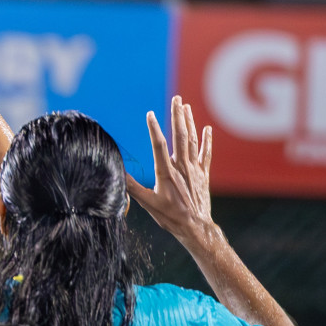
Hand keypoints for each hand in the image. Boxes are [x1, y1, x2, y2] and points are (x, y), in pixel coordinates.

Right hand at [128, 95, 215, 245]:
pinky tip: (207, 128)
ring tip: (186, 107)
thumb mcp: (148, 204)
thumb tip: (118, 175)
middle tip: (176, 98)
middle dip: (178, 115)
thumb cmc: (170, 217)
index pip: (158, 145)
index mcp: (166, 172)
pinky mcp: (203, 175)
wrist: (195, 227)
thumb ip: (133, 188)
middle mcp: (181, 167)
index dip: (153, 128)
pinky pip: (205, 154)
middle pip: (180, 136)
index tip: (149, 114)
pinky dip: (207, 140)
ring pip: (192, 141)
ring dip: (189, 122)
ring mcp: (194, 169)